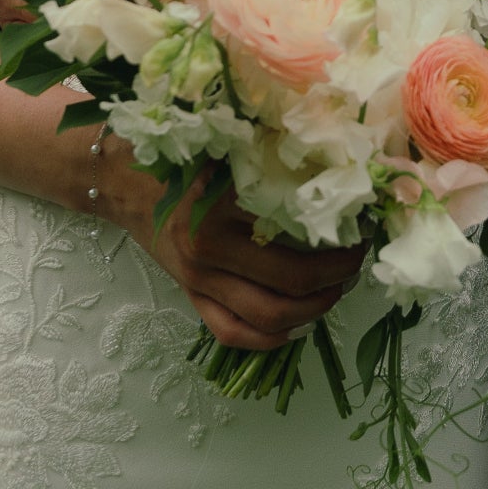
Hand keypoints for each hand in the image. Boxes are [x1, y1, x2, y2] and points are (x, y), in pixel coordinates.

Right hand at [105, 143, 365, 348]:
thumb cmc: (185, 157)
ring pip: (268, 316)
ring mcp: (199, 279)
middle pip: (290, 282)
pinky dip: (269, 339)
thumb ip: (275, 161)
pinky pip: (232, 333)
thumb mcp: (232, 149)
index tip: (362, 228)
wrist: (125, 180)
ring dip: (312, 311)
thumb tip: (341, 169)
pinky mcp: (191, 297)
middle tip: (355, 261)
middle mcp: (209, 249)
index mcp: (224, 206)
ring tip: (334, 291)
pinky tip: (295, 326)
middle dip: (335, 277)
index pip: (298, 232)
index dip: (339, 237)